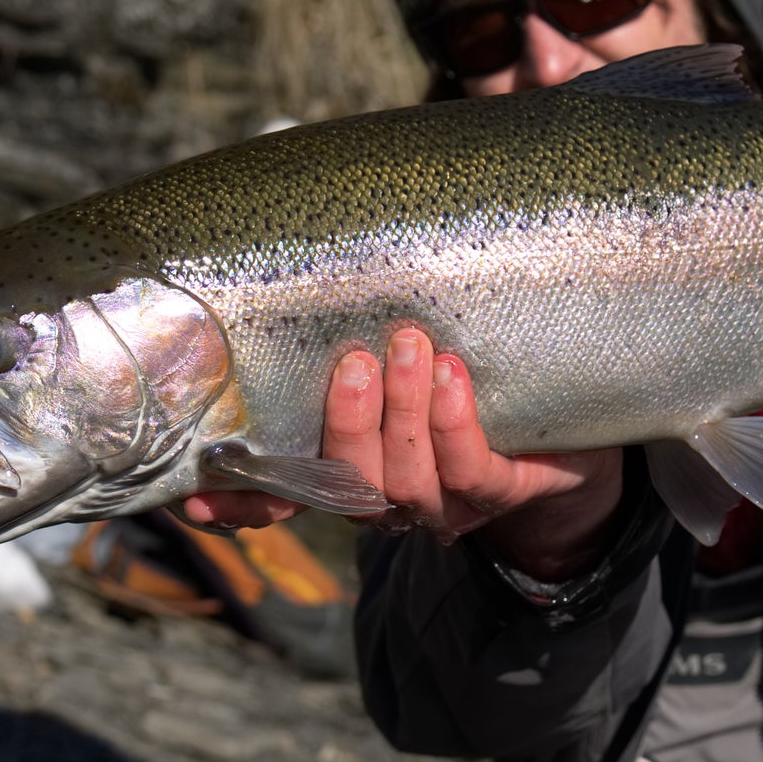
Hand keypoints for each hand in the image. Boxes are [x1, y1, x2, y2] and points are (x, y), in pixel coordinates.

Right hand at [180, 329, 624, 580]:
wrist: (565, 431)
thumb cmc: (458, 377)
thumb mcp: (393, 360)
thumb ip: (345, 331)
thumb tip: (293, 257)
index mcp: (343, 470)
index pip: (280, 495)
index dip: (239, 501)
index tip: (197, 492)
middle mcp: (382, 498)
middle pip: (346, 484)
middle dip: (348, 423)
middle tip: (356, 360)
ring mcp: (440, 504)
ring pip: (406, 480)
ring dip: (405, 412)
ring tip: (413, 346)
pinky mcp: (499, 495)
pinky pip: (471, 473)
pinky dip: (456, 424)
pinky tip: (454, 377)